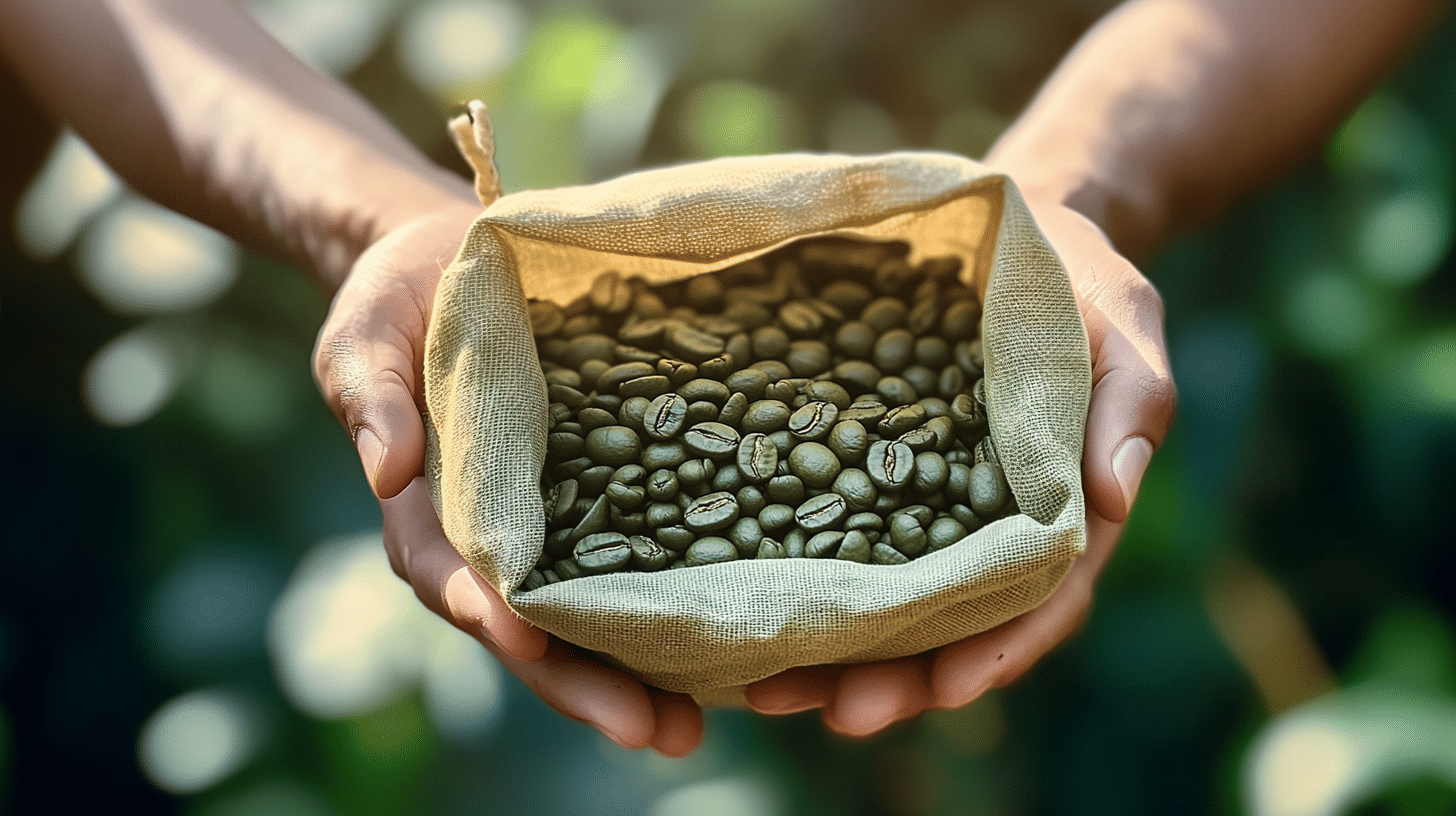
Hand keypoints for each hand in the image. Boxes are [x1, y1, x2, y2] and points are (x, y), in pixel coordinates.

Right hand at [312, 204, 704, 755]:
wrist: (458, 266)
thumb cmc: (400, 301)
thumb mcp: (368, 333)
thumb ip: (372, 394)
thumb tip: (385, 471)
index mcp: (428, 509)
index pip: (449, 574)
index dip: (485, 610)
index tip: (526, 641)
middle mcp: (495, 537)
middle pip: (532, 627)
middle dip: (583, 684)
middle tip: (649, 731)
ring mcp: (554, 525)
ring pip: (591, 615)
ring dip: (638, 673)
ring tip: (694, 723)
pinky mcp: (609, 497)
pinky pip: (640, 557)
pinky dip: (674, 602)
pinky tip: (731, 642)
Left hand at [744, 199, 1175, 734]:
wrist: (1014, 234)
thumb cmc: (1078, 283)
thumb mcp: (1122, 324)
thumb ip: (1131, 404)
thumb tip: (1114, 497)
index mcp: (1062, 513)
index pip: (1038, 602)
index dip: (996, 651)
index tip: (947, 691)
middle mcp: (990, 527)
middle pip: (951, 625)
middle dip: (899, 678)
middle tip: (840, 713)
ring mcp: (931, 506)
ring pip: (890, 600)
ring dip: (837, 652)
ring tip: (771, 693)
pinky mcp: (877, 472)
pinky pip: (842, 535)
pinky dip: (804, 577)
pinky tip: (746, 604)